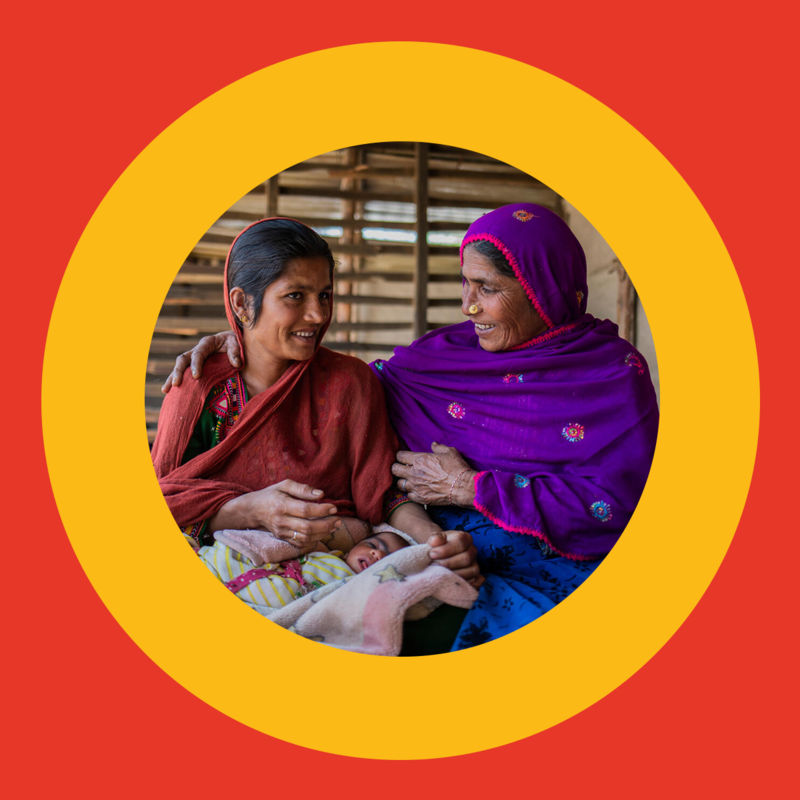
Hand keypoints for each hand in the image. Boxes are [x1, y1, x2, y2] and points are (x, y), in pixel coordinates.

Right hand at [161, 330, 240, 392]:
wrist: (232, 341)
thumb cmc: (234, 342)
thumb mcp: (236, 343)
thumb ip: (236, 352)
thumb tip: (236, 364)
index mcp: (207, 343)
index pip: (198, 353)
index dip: (195, 364)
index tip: (196, 376)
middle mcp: (197, 350)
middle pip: (183, 359)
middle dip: (178, 372)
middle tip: (177, 384)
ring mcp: (194, 358)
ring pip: (179, 366)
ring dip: (172, 377)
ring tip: (166, 390)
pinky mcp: (194, 365)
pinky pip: (183, 373)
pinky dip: (176, 381)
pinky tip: (171, 392)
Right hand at [211, 479, 342, 546]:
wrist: (253, 509)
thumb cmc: (271, 494)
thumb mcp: (284, 485)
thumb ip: (302, 488)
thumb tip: (320, 494)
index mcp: (282, 505)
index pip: (305, 510)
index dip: (321, 510)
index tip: (333, 508)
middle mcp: (281, 521)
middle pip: (307, 527)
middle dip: (326, 525)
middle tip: (338, 520)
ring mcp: (282, 532)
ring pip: (305, 538)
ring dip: (322, 534)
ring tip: (334, 527)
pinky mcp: (282, 538)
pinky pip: (300, 544)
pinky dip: (313, 541)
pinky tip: (322, 534)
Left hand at [391, 443, 476, 506]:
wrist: (462, 487)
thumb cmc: (457, 468)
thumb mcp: (449, 452)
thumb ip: (438, 447)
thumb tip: (433, 444)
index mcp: (420, 459)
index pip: (400, 456)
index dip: (400, 456)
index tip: (404, 458)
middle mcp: (414, 473)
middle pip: (394, 470)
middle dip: (397, 468)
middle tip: (403, 469)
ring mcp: (416, 487)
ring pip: (399, 484)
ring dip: (403, 481)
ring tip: (409, 480)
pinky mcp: (420, 498)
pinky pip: (408, 495)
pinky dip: (411, 493)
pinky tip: (417, 490)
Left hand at [427, 530, 483, 587]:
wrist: (439, 555)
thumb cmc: (437, 547)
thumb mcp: (434, 539)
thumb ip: (434, 539)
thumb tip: (435, 541)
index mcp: (465, 538)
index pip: (460, 543)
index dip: (445, 550)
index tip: (432, 555)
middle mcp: (473, 551)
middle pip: (466, 558)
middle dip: (448, 564)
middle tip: (434, 566)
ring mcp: (475, 565)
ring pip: (472, 571)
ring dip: (454, 575)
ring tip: (440, 575)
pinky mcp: (474, 578)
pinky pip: (476, 583)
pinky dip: (465, 585)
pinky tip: (452, 584)